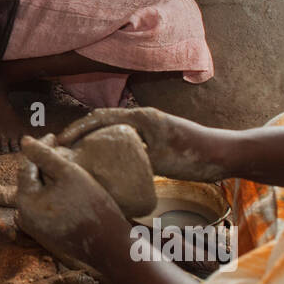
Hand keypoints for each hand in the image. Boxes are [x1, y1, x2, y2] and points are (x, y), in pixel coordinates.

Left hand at [16, 135, 128, 276]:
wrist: (110, 246)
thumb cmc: (91, 207)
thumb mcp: (69, 174)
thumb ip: (44, 155)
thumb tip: (25, 140)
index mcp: (25, 202)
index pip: (27, 166)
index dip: (40, 148)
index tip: (55, 136)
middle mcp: (25, 217)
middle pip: (32, 180)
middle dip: (44, 164)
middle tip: (62, 148)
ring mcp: (35, 227)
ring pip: (39, 193)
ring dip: (50, 178)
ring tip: (67, 165)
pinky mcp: (48, 233)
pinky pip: (47, 206)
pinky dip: (55, 193)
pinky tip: (70, 186)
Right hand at [57, 107, 227, 182]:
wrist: (223, 155)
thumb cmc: (196, 154)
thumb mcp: (163, 157)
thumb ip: (137, 155)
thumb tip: (107, 163)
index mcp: (142, 117)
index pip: (101, 117)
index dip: (78, 128)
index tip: (60, 141)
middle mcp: (142, 119)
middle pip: (102, 123)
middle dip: (79, 135)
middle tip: (61, 150)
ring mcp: (147, 130)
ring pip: (112, 133)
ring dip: (92, 143)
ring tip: (74, 158)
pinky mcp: (153, 142)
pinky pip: (124, 143)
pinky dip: (108, 151)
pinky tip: (102, 166)